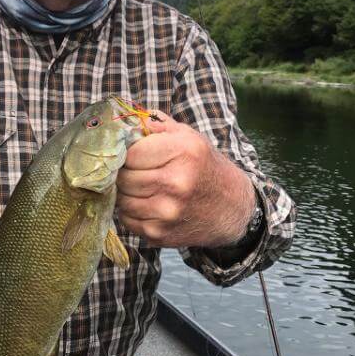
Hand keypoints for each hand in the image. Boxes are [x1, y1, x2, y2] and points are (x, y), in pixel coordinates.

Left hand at [116, 111, 255, 247]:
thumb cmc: (205, 168)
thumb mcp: (189, 137)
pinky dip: (131, 212)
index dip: (127, 152)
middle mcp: (176, 183)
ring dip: (126, 193)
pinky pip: (127, 219)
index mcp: (184, 152)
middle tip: (136, 171)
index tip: (132, 154)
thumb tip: (124, 122)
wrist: (232, 208)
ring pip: (121, 199)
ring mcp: (167, 211)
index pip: (130, 152)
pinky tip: (149, 205)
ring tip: (142, 187)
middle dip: (125, 173)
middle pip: (124, 176)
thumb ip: (156, 125)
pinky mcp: (160, 233)